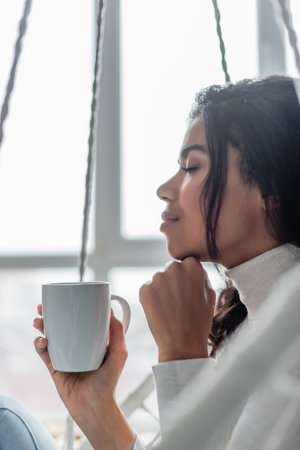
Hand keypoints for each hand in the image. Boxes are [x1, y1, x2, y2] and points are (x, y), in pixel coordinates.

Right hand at [33, 306, 134, 449]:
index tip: (62, 298)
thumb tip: (111, 310)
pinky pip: (44, 354)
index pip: (78, 320)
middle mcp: (76, 346)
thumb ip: (118, 332)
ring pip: (49, 336)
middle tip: (42, 307)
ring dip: (41, 327)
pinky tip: (41, 340)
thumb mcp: (119, 353)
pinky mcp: (55, 368)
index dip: (68, 308)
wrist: (94, 406)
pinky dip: (39, 345)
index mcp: (90, 341)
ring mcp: (64, 356)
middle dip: (49, 314)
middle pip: (60, 325)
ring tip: (38, 321)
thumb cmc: (109, 381)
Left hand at [139, 257, 215, 361]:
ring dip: (163, 289)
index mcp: (193, 266)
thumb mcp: (210, 296)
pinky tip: (161, 311)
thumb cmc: (199, 322)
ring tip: (170, 308)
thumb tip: (192, 270)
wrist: (182, 343)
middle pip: (172, 269)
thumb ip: (200, 278)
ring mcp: (158, 278)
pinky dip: (152, 298)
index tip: (188, 290)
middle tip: (179, 300)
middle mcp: (174, 268)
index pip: (187, 263)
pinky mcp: (145, 289)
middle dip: (174, 280)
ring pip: (159, 279)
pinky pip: (148, 289)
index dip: (188, 277)